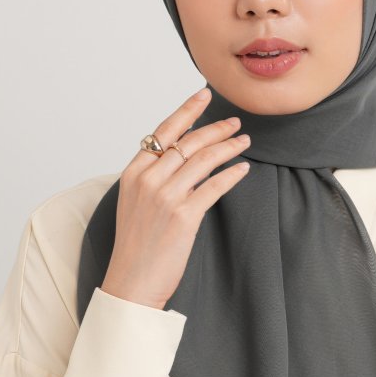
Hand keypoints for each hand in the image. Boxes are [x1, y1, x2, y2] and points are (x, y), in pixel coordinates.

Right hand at [101, 87, 251, 308]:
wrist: (131, 281)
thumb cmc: (136, 245)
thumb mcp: (134, 202)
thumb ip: (152, 177)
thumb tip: (179, 155)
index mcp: (134, 173)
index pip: (164, 131)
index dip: (187, 110)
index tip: (205, 95)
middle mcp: (148, 180)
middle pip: (188, 142)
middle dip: (216, 128)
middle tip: (235, 122)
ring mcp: (166, 196)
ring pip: (204, 160)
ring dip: (229, 147)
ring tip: (244, 142)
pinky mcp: (184, 216)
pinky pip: (214, 186)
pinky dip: (232, 175)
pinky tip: (243, 169)